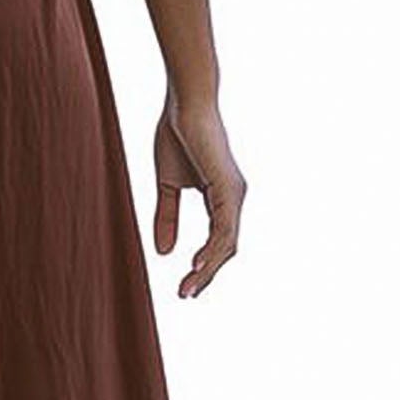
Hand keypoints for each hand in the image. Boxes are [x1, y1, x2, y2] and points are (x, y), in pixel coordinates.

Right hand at [153, 95, 244, 298]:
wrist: (183, 104)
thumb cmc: (176, 135)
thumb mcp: (166, 185)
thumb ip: (167, 217)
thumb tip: (164, 253)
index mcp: (221, 198)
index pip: (217, 242)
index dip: (202, 265)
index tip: (183, 286)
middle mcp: (233, 199)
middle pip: (225, 249)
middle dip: (205, 275)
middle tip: (185, 295)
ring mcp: (234, 195)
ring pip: (226, 244)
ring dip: (207, 269)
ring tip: (187, 288)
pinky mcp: (229, 188)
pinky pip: (223, 229)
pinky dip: (211, 250)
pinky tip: (196, 265)